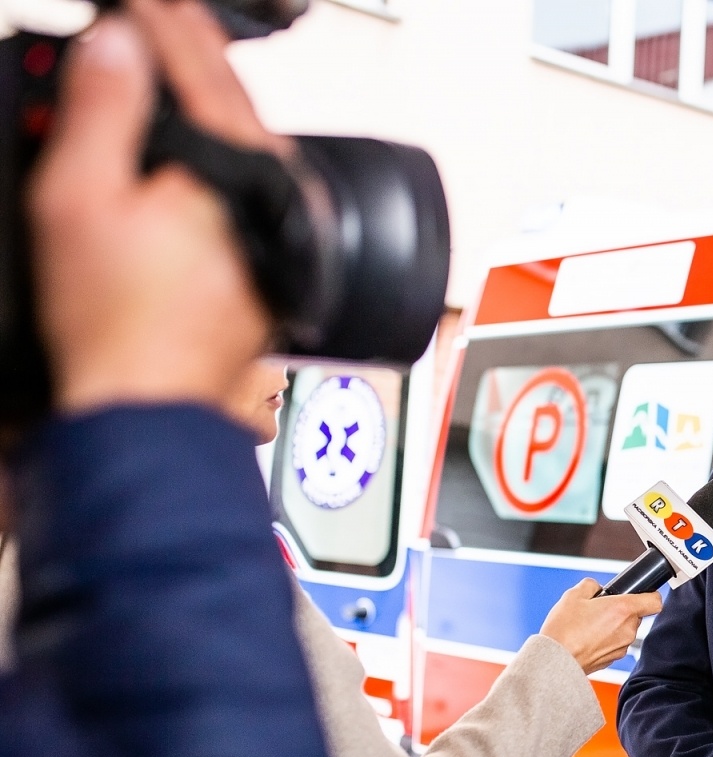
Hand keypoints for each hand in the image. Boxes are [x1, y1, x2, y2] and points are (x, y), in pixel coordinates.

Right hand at [28, 0, 287, 414]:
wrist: (147, 406)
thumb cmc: (118, 325)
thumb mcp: (81, 197)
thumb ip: (103, 111)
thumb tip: (119, 44)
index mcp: (239, 175)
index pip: (201, 72)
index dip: (161, 24)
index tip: (136, 0)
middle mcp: (275, 202)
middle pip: (234, 105)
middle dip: (191, 54)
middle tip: (159, 15)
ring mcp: (278, 236)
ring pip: (245, 146)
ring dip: (208, 102)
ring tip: (173, 66)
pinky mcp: (268, 264)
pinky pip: (245, 186)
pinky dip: (217, 153)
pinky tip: (194, 147)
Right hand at [539, 578, 661, 673]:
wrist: (554, 660)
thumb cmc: (564, 630)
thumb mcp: (573, 595)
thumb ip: (591, 585)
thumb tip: (596, 587)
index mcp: (623, 610)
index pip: (655, 600)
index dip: (649, 594)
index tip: (641, 593)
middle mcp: (627, 630)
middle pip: (636, 615)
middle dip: (621, 610)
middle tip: (600, 609)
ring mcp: (622, 647)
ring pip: (625, 630)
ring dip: (613, 626)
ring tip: (589, 625)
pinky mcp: (613, 660)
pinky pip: (616, 644)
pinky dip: (606, 640)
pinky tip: (587, 638)